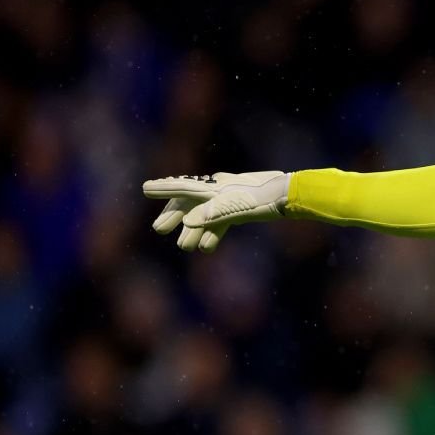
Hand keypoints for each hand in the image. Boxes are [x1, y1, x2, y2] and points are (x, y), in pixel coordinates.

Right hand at [143, 171, 289, 251]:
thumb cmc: (262, 199)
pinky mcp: (242, 209)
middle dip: (174, 216)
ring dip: (193, 231)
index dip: (163, 190)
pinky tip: (207, 248)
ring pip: (205, 215)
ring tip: (183, 247)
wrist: (289, 196)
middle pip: (191, 203)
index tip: (145, 188)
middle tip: (159, 229)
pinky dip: (213, 233)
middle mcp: (219, 190)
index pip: (183, 188)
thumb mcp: (235, 207)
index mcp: (214, 187)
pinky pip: (222, 221)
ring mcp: (230, 199)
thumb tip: (188, 222)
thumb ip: (211, 214)